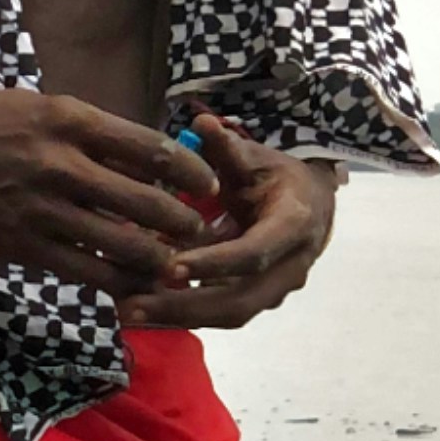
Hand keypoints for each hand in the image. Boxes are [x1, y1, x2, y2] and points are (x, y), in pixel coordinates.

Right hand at [0, 90, 213, 298]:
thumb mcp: (36, 105)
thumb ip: (88, 132)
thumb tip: (144, 159)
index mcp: (68, 118)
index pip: (151, 148)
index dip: (190, 171)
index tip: (208, 182)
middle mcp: (60, 163)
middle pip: (148, 201)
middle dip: (183, 222)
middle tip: (198, 230)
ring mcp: (40, 209)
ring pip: (122, 244)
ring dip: (157, 258)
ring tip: (172, 262)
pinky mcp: (21, 246)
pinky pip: (84, 272)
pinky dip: (114, 281)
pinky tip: (130, 284)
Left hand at [119, 116, 336, 327]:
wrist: (311, 205)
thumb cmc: (278, 177)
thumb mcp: (257, 158)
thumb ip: (228, 148)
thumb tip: (201, 122)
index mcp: (293, 227)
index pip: (253, 254)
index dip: (214, 263)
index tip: (170, 266)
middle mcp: (289, 268)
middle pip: (239, 303)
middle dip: (184, 308)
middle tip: (131, 307)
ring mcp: (275, 291)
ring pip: (228, 316)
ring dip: (177, 318)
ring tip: (127, 312)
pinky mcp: (256, 300)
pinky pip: (219, 313)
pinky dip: (182, 313)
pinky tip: (140, 307)